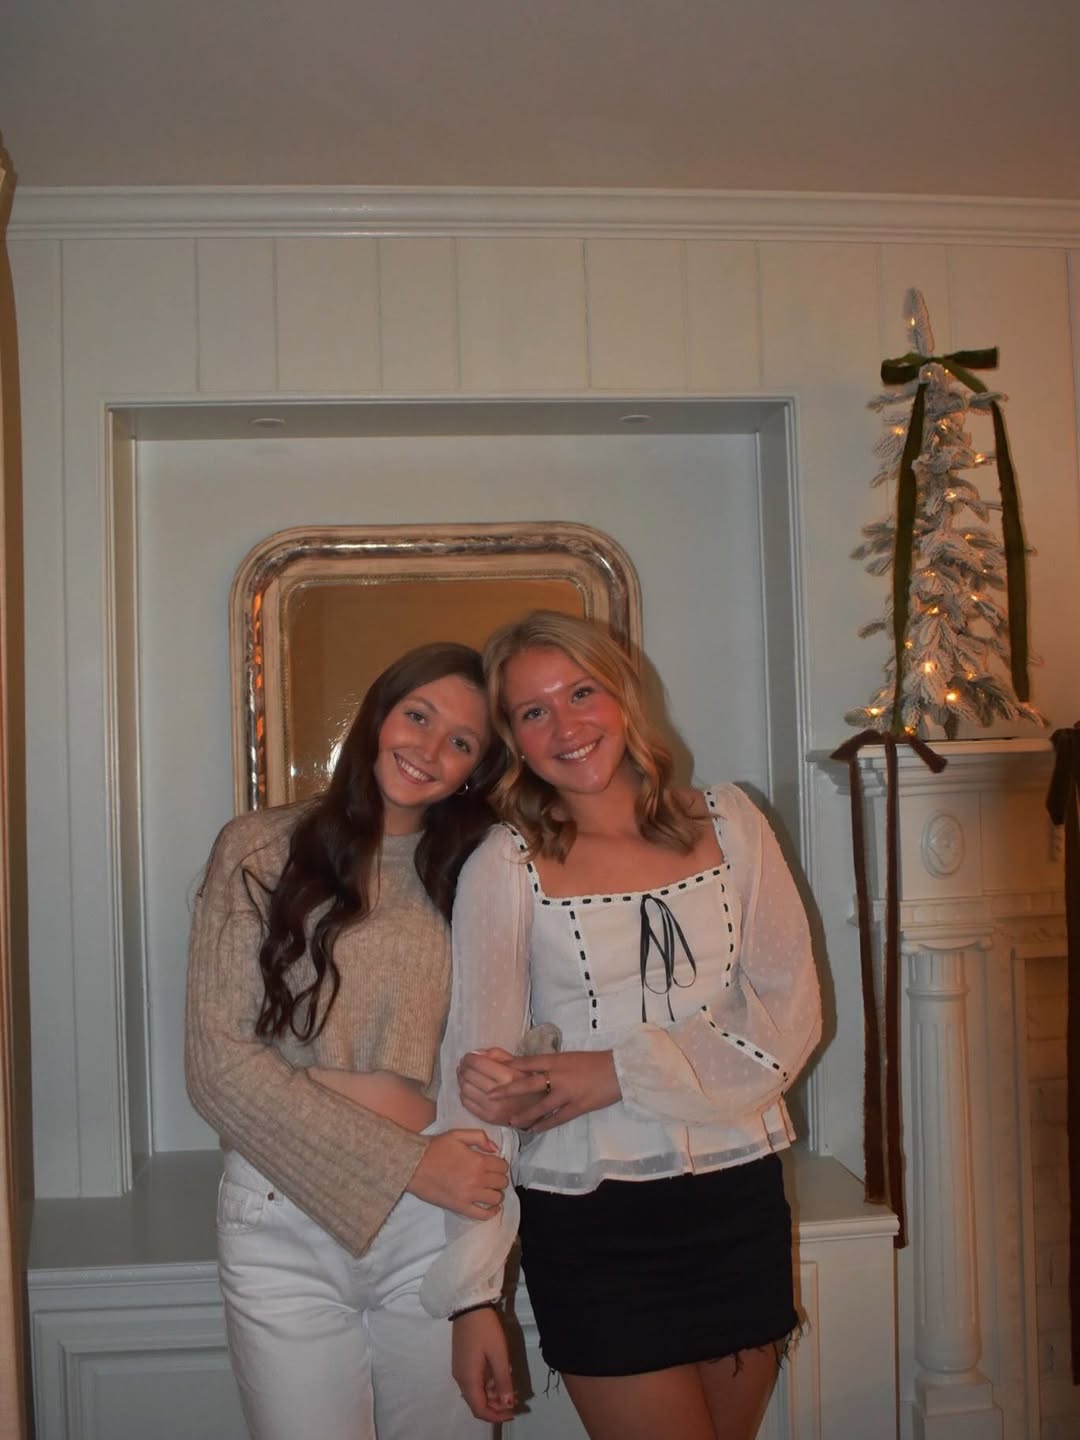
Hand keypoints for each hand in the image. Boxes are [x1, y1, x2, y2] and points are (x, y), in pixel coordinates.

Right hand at [405, 1129, 507, 1218]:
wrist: (414, 1165)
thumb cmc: (435, 1148)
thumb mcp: (457, 1135)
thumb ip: (479, 1137)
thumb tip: (495, 1149)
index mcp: (478, 1161)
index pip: (502, 1166)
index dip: (500, 1164)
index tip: (494, 1164)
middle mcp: (477, 1180)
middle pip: (501, 1182)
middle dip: (499, 1178)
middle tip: (491, 1175)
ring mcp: (469, 1195)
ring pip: (496, 1198)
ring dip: (496, 1193)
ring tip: (489, 1189)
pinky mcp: (460, 1207)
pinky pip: (483, 1214)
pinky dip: (491, 1212)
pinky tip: (492, 1207)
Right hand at [452, 1306, 515, 1422]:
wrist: (469, 1305)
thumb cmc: (486, 1329)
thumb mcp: (499, 1355)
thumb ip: (503, 1381)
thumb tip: (507, 1404)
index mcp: (468, 1379)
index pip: (479, 1409)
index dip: (496, 1416)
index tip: (514, 1411)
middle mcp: (461, 1378)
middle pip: (477, 1402)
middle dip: (496, 1406)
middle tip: (515, 1398)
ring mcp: (460, 1369)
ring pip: (476, 1392)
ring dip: (493, 1394)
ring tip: (510, 1387)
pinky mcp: (462, 1361)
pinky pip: (474, 1381)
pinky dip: (487, 1384)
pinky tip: (499, 1376)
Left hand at [458, 1048, 521, 1124]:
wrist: (536, 1110)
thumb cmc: (526, 1082)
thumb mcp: (517, 1063)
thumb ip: (497, 1054)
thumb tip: (475, 1053)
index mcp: (508, 1076)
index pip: (478, 1063)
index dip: (469, 1058)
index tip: (468, 1056)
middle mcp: (498, 1092)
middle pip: (468, 1075)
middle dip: (463, 1067)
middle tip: (464, 1064)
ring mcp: (491, 1107)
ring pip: (465, 1088)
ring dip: (461, 1079)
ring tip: (464, 1075)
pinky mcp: (487, 1118)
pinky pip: (466, 1103)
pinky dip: (463, 1093)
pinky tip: (469, 1088)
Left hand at [493, 1050, 620, 1132]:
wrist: (619, 1070)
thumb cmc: (595, 1061)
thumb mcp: (571, 1057)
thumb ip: (553, 1064)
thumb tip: (533, 1069)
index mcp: (557, 1060)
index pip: (528, 1062)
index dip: (510, 1065)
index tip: (493, 1069)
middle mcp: (558, 1076)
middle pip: (528, 1083)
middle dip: (508, 1090)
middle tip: (490, 1095)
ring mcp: (567, 1093)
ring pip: (540, 1106)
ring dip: (524, 1114)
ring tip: (510, 1120)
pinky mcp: (577, 1107)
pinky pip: (557, 1118)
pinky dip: (544, 1125)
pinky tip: (534, 1130)